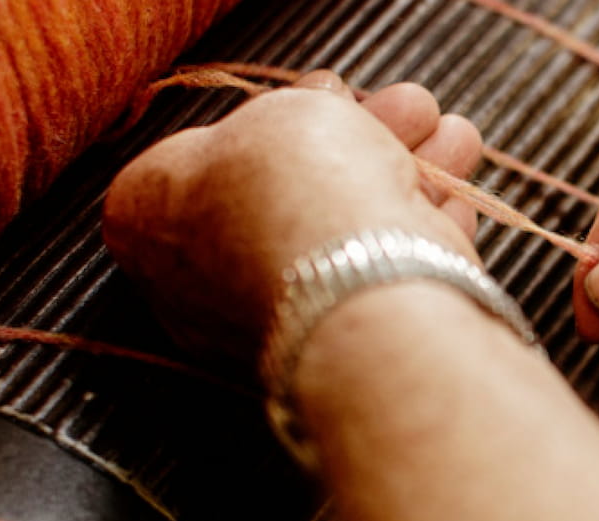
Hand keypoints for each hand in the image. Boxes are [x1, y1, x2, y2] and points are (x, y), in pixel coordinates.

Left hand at [102, 71, 483, 365]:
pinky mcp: (333, 348)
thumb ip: (299, 109)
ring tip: (455, 140)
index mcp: (142, 216)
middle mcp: (192, 282)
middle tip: (412, 110)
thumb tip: (323, 108)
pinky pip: (374, 280)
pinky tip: (455, 205)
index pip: (209, 155)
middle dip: (362, 144)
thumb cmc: (294, 189)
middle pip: (289, 193)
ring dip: (405, 178)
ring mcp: (267, 321)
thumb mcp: (286, 109)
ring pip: (341, 233)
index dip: (280, 117)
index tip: (332, 94)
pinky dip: (418, 236)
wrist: (358, 287)